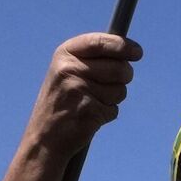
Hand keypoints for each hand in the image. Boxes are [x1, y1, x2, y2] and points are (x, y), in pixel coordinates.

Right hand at [26, 33, 140, 152]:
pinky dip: (106, 114)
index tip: (137, 53)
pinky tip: (88, 117)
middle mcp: (69, 69)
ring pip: (120, 90)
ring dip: (112, 99)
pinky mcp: (88, 111)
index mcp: (64, 54)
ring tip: (90, 103)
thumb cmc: (61, 101)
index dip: (123, 46)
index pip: (101, 42)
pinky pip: (114, 109)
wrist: (43, 138)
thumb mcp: (67, 70)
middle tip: (109, 85)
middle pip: (119, 68)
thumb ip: (94, 58)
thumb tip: (131, 50)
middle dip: (123, 77)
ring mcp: (78, 90)